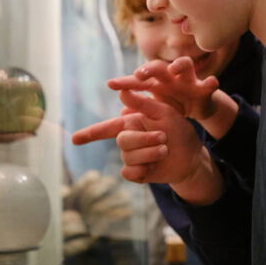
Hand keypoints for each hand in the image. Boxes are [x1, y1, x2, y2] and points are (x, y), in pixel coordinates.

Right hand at [72, 90, 222, 203]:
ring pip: (128, 157)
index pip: (105, 128)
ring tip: (165, 149)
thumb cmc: (179, 130)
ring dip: (150, 153)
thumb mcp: (163, 112)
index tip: (73, 139)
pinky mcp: (137, 173)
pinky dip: (143, 169)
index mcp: (131, 123)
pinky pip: (129, 172)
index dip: (89, 133)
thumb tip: (122, 91)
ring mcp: (132, 157)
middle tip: (163, 137)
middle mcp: (128, 140)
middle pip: (122, 140)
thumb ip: (142, 104)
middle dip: (144, 139)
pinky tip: (155, 166)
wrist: (192, 155)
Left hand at [107, 58, 219, 119]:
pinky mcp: (203, 88)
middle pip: (157, 67)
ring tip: (174, 69)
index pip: (137, 81)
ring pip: (184, 65)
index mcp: (154, 83)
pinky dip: (210, 82)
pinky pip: (208, 83)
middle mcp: (169, 77)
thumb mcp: (155, 109)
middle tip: (140, 74)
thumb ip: (140, 110)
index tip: (110, 84)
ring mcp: (187, 80)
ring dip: (178, 65)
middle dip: (149, 69)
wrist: (197, 106)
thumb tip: (121, 115)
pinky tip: (211, 82)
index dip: (124, 82)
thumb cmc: (172, 103)